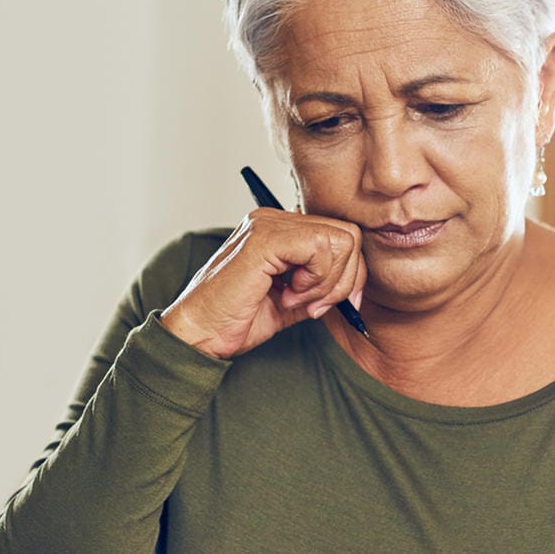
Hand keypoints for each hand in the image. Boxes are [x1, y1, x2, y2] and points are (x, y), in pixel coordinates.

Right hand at [159, 209, 365, 358]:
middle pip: (348, 235)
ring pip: (341, 240)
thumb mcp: (292, 301)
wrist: (198, 335)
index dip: (349, 274)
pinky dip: (316, 279)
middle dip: (343, 280)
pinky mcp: (265, 238)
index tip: (329, 305)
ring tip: (294, 300)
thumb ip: (320, 285)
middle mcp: (273, 218)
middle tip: (312, 306)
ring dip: (328, 282)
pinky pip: (321, 247)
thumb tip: (356, 284)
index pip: (340, 235)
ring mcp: (268, 224)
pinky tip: (288, 295)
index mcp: (279, 229)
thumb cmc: (236, 321)